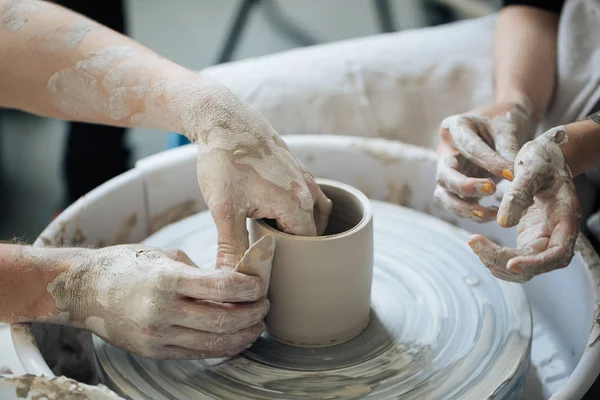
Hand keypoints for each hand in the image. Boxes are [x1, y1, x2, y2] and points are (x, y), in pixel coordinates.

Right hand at [48, 245, 268, 358]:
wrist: (83, 289)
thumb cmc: (125, 265)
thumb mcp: (164, 256)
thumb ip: (198, 271)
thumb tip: (233, 282)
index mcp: (167, 279)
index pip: (222, 286)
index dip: (249, 287)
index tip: (260, 284)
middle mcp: (162, 310)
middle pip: (224, 318)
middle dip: (253, 313)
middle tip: (264, 305)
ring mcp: (157, 335)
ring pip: (215, 341)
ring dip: (243, 334)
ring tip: (256, 324)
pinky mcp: (153, 351)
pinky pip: (197, 353)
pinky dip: (222, 347)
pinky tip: (236, 338)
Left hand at [193, 87, 331, 267]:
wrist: (224, 119)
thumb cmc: (224, 161)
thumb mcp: (223, 209)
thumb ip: (232, 246)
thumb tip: (230, 279)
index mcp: (296, 204)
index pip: (307, 245)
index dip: (291, 258)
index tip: (272, 264)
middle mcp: (307, 191)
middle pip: (314, 231)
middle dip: (298, 245)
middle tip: (273, 253)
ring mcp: (304, 177)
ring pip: (316, 212)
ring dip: (302, 226)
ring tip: (278, 234)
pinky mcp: (296, 167)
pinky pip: (309, 195)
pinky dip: (301, 208)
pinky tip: (277, 209)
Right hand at [434, 99, 533, 221]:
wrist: (504, 123)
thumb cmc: (505, 121)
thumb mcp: (509, 130)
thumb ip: (509, 152)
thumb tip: (514, 179)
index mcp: (455, 127)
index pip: (469, 148)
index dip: (489, 163)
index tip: (511, 175)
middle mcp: (445, 150)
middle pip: (444, 175)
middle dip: (465, 187)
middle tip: (491, 190)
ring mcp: (447, 170)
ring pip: (443, 195)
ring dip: (463, 208)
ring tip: (490, 214)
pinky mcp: (454, 186)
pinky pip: (456, 203)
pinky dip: (472, 213)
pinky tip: (493, 213)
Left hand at [467, 127, 580, 282]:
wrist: (544, 157)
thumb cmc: (542, 159)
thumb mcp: (530, 169)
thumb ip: (518, 194)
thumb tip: (503, 222)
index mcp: (565, 219)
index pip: (556, 254)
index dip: (535, 263)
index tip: (511, 263)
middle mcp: (557, 235)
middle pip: (535, 265)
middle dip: (504, 261)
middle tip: (475, 243)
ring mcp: (542, 240)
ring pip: (522, 267)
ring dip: (496, 262)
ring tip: (474, 243)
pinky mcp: (529, 240)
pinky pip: (513, 258)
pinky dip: (495, 256)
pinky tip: (478, 244)